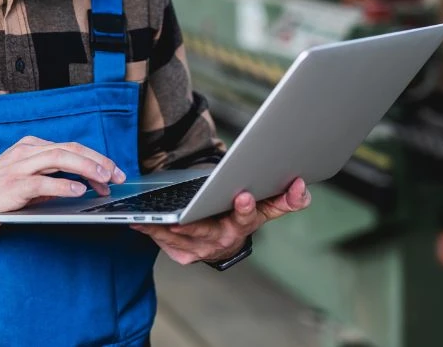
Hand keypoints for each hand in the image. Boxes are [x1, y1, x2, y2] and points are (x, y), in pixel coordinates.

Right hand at [0, 135, 126, 238]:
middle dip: (98, 161)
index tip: (114, 172)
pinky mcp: (11, 186)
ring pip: (59, 158)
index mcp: (29, 148)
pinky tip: (79, 190)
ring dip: (86, 168)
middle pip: (70, 149)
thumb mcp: (24, 184)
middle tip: (118, 176)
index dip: (96, 158)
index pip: (70, 148)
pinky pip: (42, 181)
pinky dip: (63, 184)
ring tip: (105, 179)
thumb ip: (48, 181)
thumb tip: (79, 187)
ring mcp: (17, 167)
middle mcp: (24, 152)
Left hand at [131, 177, 310, 264]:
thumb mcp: (264, 207)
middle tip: (179, 219)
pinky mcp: (183, 254)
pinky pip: (164, 243)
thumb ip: (285, 199)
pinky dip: (151, 232)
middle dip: (193, 224)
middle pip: (207, 231)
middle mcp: (223, 240)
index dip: (246, 207)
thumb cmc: (241, 216)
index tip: (243, 195)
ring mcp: (201, 249)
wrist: (223, 240)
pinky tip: (138, 222)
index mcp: (243, 225)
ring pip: (180, 238)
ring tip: (150, 217)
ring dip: (163, 228)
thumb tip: (303, 189)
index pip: (247, 217)